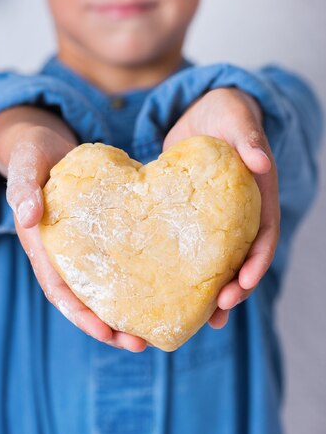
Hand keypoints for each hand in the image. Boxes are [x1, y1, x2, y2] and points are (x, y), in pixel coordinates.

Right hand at [4, 123, 146, 352]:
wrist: (47, 147)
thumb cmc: (32, 157)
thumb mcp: (24, 167)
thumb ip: (22, 189)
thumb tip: (27, 217)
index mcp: (42, 248)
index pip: (60, 291)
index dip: (81, 316)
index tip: (105, 334)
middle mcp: (65, 257)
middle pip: (86, 302)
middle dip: (109, 327)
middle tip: (139, 344)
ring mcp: (85, 250)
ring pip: (106, 290)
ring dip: (127, 313)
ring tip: (155, 331)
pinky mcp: (105, 237)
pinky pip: (121, 264)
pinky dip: (138, 282)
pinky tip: (164, 289)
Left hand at [162, 87, 279, 329]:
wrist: (200, 113)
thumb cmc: (224, 113)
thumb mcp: (237, 119)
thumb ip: (249, 138)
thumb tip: (262, 161)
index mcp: (258, 196)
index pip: (265, 235)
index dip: (258, 261)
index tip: (244, 282)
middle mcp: (240, 215)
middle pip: (243, 259)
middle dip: (235, 288)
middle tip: (219, 312)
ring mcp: (215, 221)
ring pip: (218, 263)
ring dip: (213, 292)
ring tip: (202, 319)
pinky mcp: (190, 220)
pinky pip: (189, 250)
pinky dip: (184, 272)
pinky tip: (168, 292)